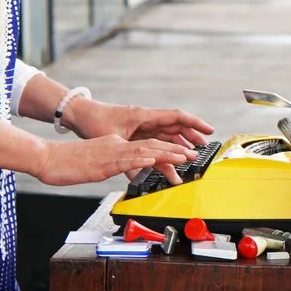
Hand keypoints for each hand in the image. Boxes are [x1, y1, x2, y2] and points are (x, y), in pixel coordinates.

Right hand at [32, 135, 193, 187]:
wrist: (47, 158)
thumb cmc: (66, 164)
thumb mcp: (94, 166)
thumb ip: (111, 166)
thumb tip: (124, 172)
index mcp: (114, 144)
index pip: (145, 146)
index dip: (165, 150)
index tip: (180, 155)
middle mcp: (117, 144)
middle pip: (151, 145)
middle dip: (174, 150)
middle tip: (193, 154)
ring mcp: (113, 151)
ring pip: (147, 150)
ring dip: (169, 154)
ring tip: (186, 157)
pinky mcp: (107, 160)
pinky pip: (132, 158)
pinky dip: (148, 159)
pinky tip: (160, 161)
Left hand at [68, 97, 212, 147]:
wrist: (81, 116)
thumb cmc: (95, 122)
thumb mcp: (113, 139)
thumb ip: (128, 158)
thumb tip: (140, 174)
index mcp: (145, 116)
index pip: (176, 117)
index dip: (194, 124)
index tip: (208, 131)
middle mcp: (146, 119)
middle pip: (175, 126)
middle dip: (190, 137)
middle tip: (203, 148)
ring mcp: (142, 125)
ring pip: (166, 134)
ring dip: (179, 143)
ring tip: (190, 155)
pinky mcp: (136, 131)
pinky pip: (155, 139)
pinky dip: (164, 147)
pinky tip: (170, 156)